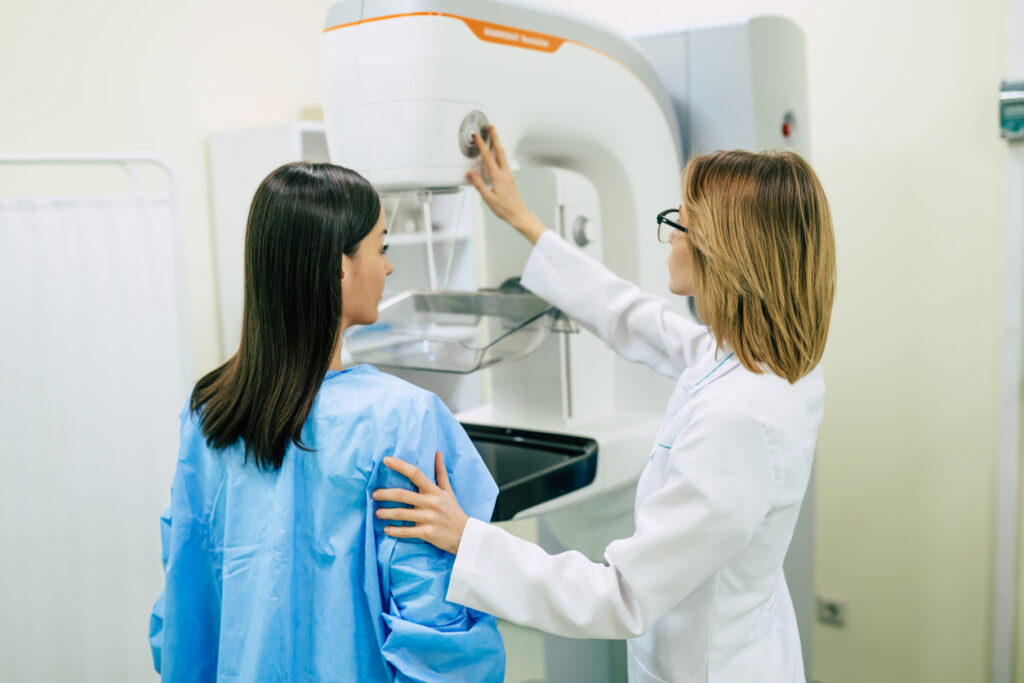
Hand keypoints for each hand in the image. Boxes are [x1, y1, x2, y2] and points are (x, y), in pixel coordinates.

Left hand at [372, 451, 469, 554]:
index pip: (415, 473)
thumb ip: (441, 472)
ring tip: (377, 513)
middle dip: (385, 494)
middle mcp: (431, 503)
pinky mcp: (427, 533)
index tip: (385, 460)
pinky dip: (394, 531)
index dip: (400, 465)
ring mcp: (428, 518)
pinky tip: (386, 530)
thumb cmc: (454, 511)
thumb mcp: (448, 490)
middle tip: (374, 494)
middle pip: (402, 494)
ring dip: (386, 513)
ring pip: (401, 514)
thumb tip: (438, 453)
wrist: (465, 535)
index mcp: (434, 491)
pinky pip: (406, 532)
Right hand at [466, 126, 547, 244]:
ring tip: (495, 136)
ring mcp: (509, 175)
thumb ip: (479, 185)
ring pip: (503, 155)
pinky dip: (500, 154)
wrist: (519, 214)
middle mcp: (505, 174)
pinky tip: (498, 155)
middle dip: (495, 138)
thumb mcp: (488, 199)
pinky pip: (504, 161)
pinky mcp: (510, 178)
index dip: (482, 146)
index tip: (478, 136)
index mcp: (498, 177)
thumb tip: (470, 174)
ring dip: (498, 144)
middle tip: (491, 127)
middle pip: (499, 151)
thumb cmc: (504, 209)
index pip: (488, 158)